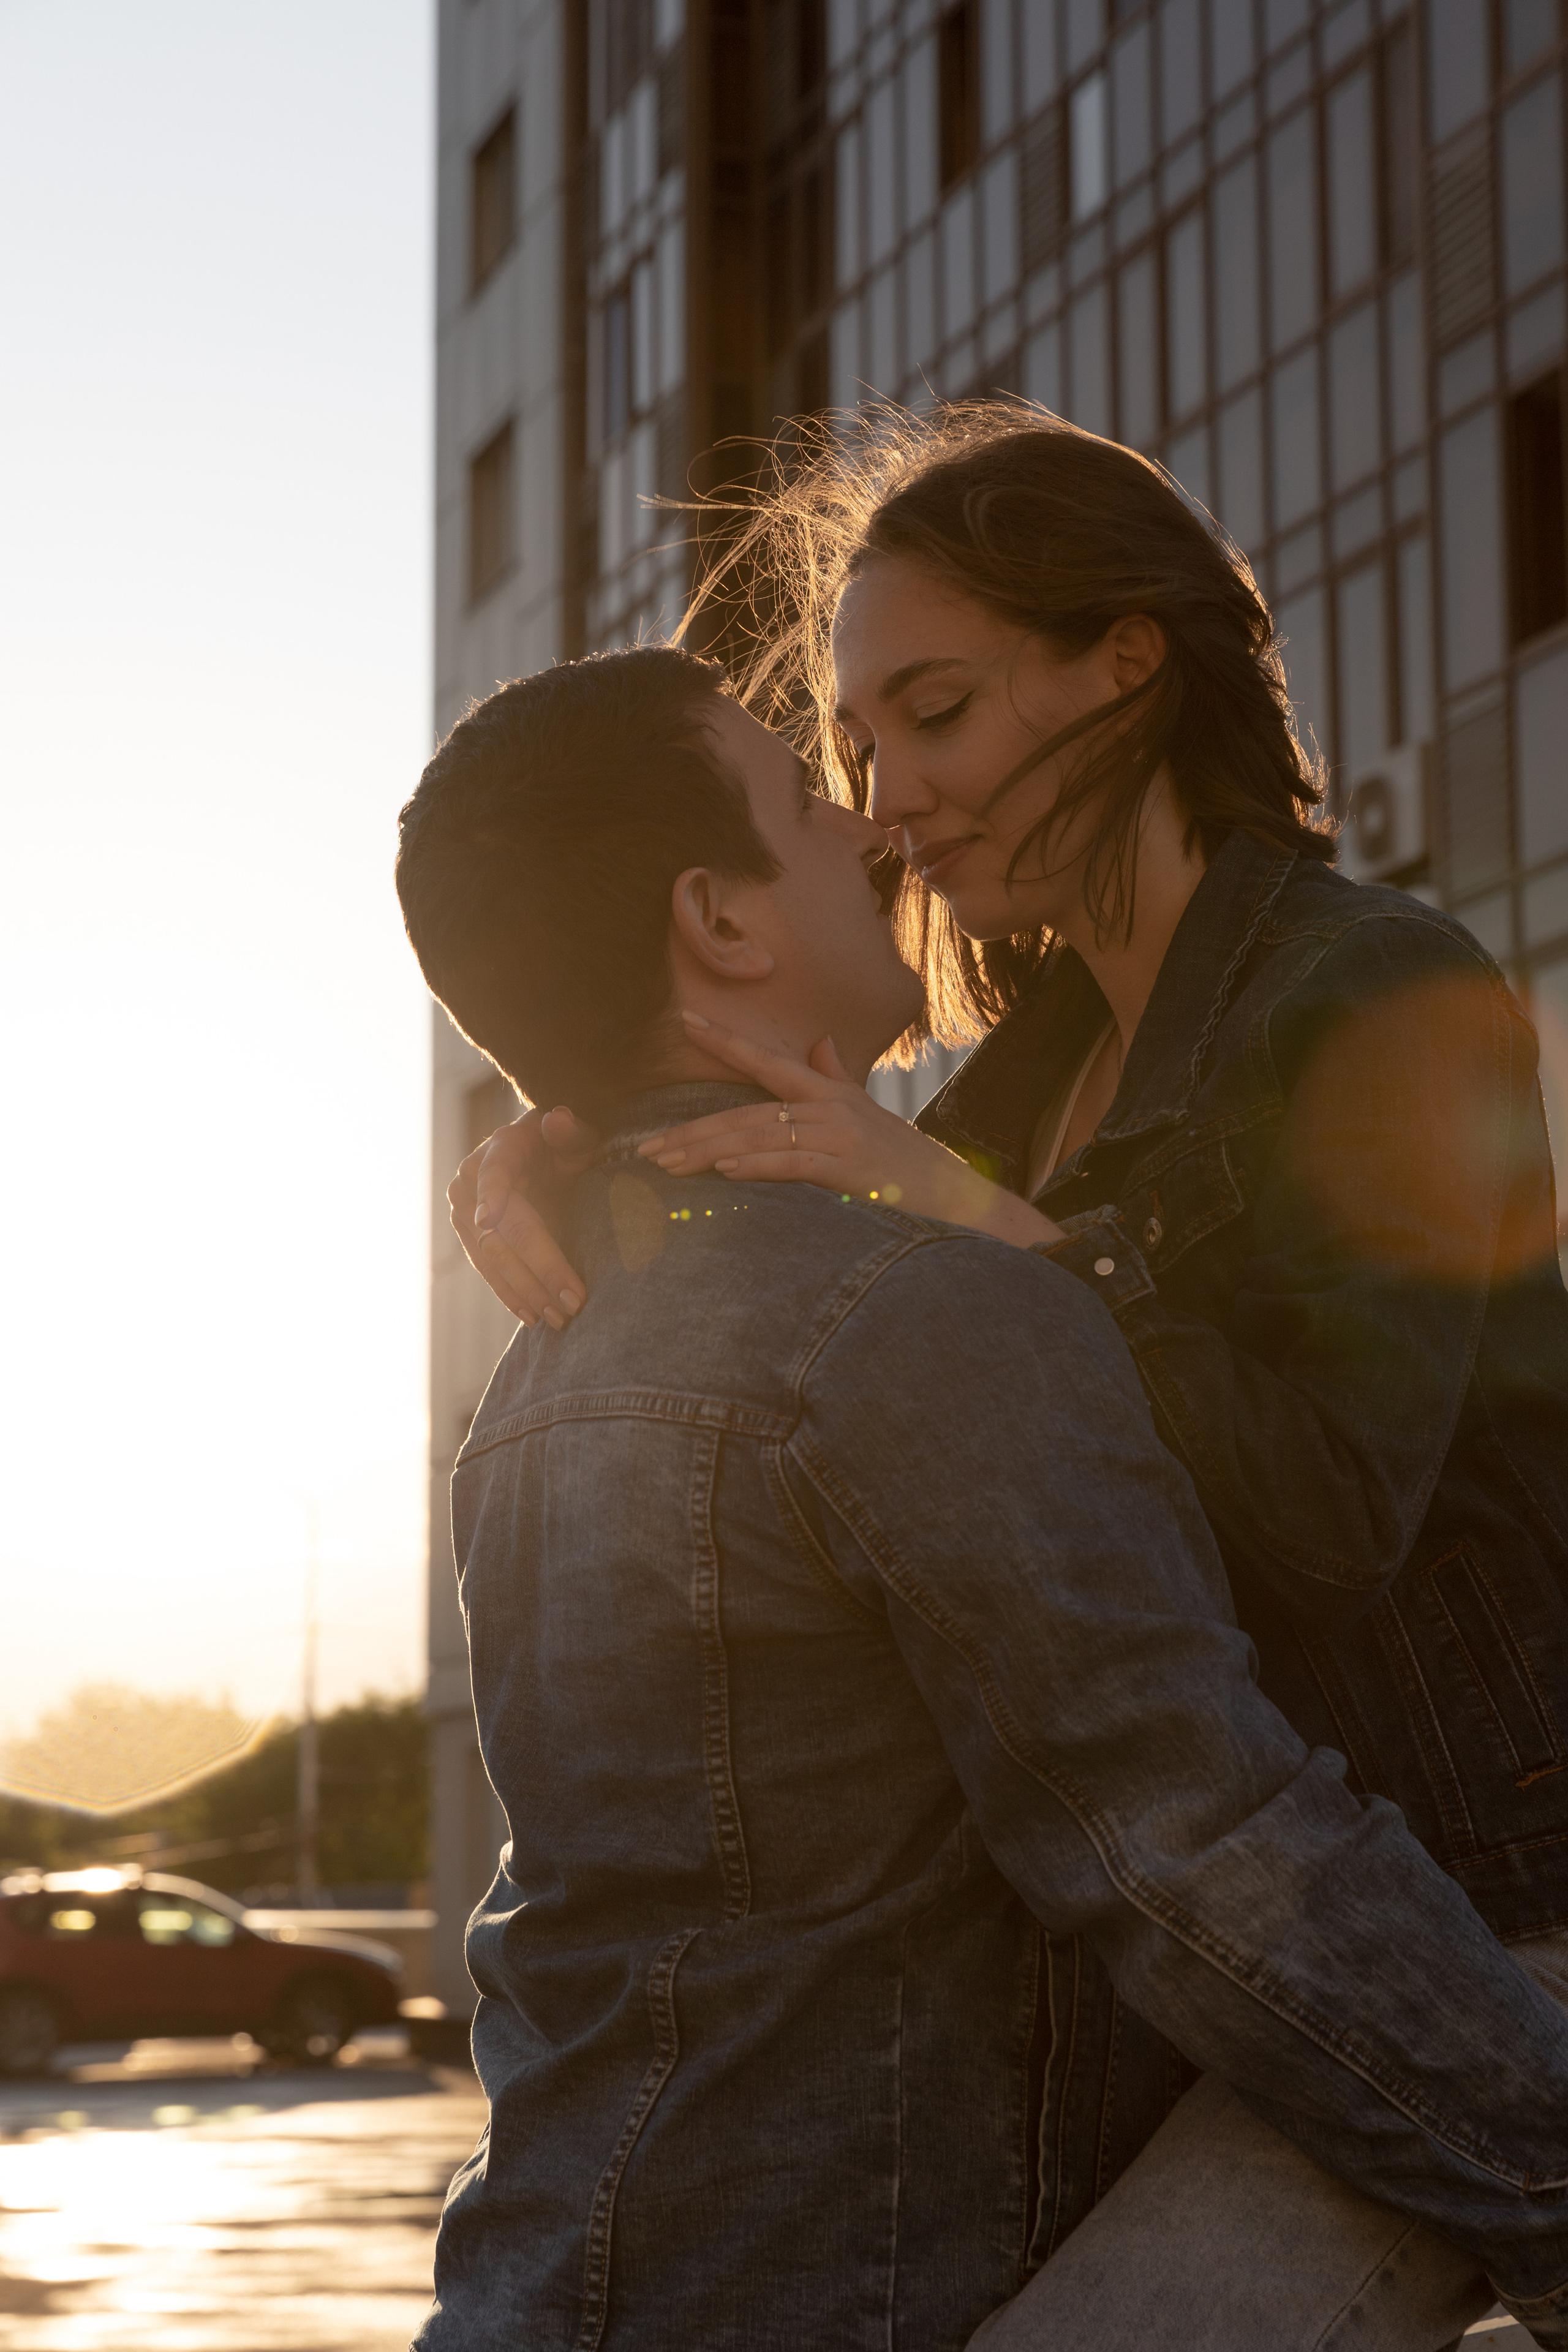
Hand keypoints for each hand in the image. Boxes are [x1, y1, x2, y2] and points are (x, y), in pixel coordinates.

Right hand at [448, 1105, 599, 1327]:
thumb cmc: (561, 1143)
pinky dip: (510, 1294)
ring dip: (524, 1291)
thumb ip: (570, 1130)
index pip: (493, 1175)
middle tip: (570, 1302)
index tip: (489, 1219)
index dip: (491, 1195)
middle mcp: (471, 1182)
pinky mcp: (468, 1237)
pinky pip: (487, 1269)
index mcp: (498, 1150)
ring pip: (491, 1258)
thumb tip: (559, 1119)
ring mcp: (464, 1212)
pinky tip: (532, 1315)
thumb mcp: (573, 1133)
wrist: (536, 1152)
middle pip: (500, 1232)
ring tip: (557, 1317)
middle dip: (535, 1270)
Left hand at [638, 1012, 1064, 1249]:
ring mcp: (840, 1135)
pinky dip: (755, 1166)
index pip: (770, 1060)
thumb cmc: (908, 1165)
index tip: (685, 1021)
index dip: (726, 1040)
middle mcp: (832, 1106)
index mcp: (832, 1092)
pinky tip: (723, 1170)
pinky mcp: (849, 1168)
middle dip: (692, 1129)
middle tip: (646, 1148)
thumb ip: (836, 1078)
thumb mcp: (870, 1115)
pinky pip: (791, 1164)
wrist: (960, 1199)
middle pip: (747, 1110)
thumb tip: (818, 1045)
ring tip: (666, 1162)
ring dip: (707, 1151)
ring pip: (758, 1137)